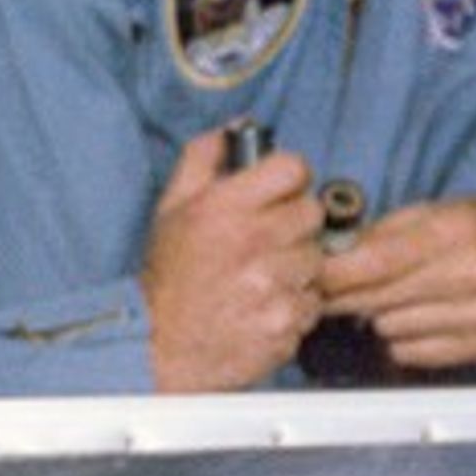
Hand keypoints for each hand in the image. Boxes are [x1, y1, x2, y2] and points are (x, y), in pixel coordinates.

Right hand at [139, 132, 321, 393]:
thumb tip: (234, 127)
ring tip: (263, 278)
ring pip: (316, 258)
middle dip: (294, 223)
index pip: (293, 168)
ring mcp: (272, 285)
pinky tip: (265, 307)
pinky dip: (295, 305)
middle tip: (269, 240)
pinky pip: (313, 301)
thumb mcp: (171, 209)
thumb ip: (202, 160)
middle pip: (312, 212)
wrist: (159, 348)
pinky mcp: (285, 322)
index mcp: (224, 207)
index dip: (290, 177)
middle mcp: (252, 242)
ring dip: (297, 266)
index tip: (281, 190)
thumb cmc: (168, 277)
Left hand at [318, 195, 475, 373]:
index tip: (311, 276)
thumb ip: (385, 234)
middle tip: (330, 292)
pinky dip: (403, 339)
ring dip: (379, 316)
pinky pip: (416, 353)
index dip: (335, 274)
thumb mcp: (437, 210)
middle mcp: (472, 275)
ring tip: (389, 299)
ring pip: (393, 329)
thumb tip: (333, 257)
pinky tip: (411, 319)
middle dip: (346, 296)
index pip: (377, 261)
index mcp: (456, 232)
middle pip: (380, 298)